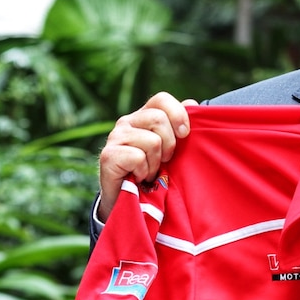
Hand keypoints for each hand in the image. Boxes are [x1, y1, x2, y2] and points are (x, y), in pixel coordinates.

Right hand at [97, 92, 197, 221]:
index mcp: (144, 116)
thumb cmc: (155, 171)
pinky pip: (138, 158)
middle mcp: (127, 122)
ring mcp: (115, 137)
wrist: (130, 200)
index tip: (185, 134)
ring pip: (152, 141)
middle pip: (159, 119)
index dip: (178, 113)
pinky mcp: (108, 155)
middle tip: (164, 160)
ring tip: (149, 170)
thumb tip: (191, 103)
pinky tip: (139, 176)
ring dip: (156, 162)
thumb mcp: (171, 147)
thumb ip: (180, 126)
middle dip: (170, 144)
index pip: (161, 99)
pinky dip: (144, 171)